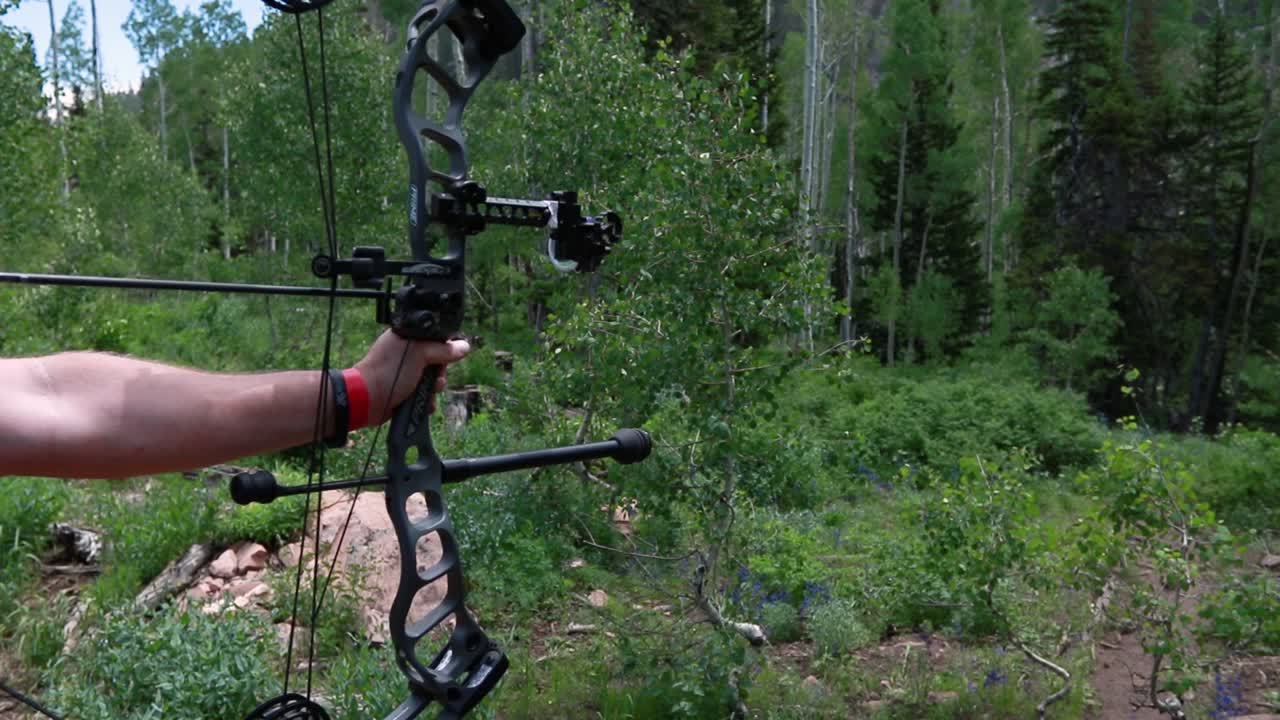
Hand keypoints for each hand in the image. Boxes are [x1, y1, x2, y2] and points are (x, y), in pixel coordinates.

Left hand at [353, 331, 471, 423]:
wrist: (367, 400)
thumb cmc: (390, 372)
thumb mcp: (420, 354)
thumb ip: (443, 350)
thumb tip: (464, 346)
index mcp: (407, 338)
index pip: (435, 339)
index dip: (444, 349)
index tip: (445, 357)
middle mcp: (406, 355)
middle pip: (437, 362)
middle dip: (440, 372)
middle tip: (433, 376)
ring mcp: (405, 374)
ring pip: (433, 380)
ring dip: (434, 389)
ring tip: (427, 392)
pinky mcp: (405, 392)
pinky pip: (425, 395)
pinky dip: (427, 401)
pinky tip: (424, 403)